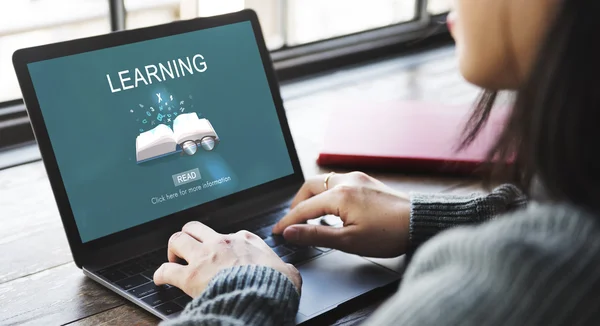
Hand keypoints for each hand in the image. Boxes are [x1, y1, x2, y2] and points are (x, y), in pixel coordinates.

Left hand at [154, 221, 301, 297]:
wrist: (262, 296)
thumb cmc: (274, 284)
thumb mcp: (287, 272)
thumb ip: (284, 268)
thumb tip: (289, 273)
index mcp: (245, 240)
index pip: (229, 234)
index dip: (223, 243)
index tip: (222, 252)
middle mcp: (222, 243)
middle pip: (196, 227)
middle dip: (189, 235)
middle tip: (189, 248)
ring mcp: (204, 257)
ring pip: (178, 239)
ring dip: (173, 249)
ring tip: (173, 258)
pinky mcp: (191, 275)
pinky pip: (166, 270)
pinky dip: (160, 273)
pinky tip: (160, 279)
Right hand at [272, 172, 409, 257]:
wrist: (420, 222)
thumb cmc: (389, 234)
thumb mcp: (348, 241)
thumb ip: (316, 235)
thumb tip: (291, 232)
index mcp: (339, 195)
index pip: (304, 208)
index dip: (288, 221)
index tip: (277, 231)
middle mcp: (346, 181)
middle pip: (310, 186)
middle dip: (297, 203)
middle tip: (293, 221)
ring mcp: (357, 178)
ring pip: (323, 181)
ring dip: (312, 196)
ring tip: (310, 216)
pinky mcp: (366, 181)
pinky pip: (338, 182)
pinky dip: (327, 193)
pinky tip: (331, 208)